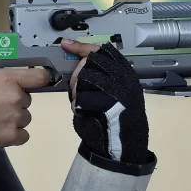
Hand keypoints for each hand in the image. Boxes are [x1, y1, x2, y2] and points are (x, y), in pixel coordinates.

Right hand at [0, 68, 49, 147]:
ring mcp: (17, 118)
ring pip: (25, 118)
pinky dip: (15, 134)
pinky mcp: (13, 136)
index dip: (39, 78)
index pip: (39, 76)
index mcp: (8, 79)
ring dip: (14, 118)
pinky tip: (1, 132)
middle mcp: (17, 97)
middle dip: (15, 102)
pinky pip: (23, 135)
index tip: (35, 81)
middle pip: (26, 100)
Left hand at [61, 39, 149, 163]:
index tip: (66, 44)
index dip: (82, 47)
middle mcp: (125, 79)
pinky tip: (84, 113)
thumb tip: (74, 58)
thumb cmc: (110, 117)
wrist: (120, 146)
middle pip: (91, 62)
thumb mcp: (107, 90)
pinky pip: (84, 97)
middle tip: (78, 91)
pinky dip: (79, 105)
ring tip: (84, 104)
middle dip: (78, 74)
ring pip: (86, 77)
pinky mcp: (110, 105)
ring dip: (78, 91)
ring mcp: (119, 91)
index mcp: (124, 73)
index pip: (102, 51)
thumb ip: (96, 74)